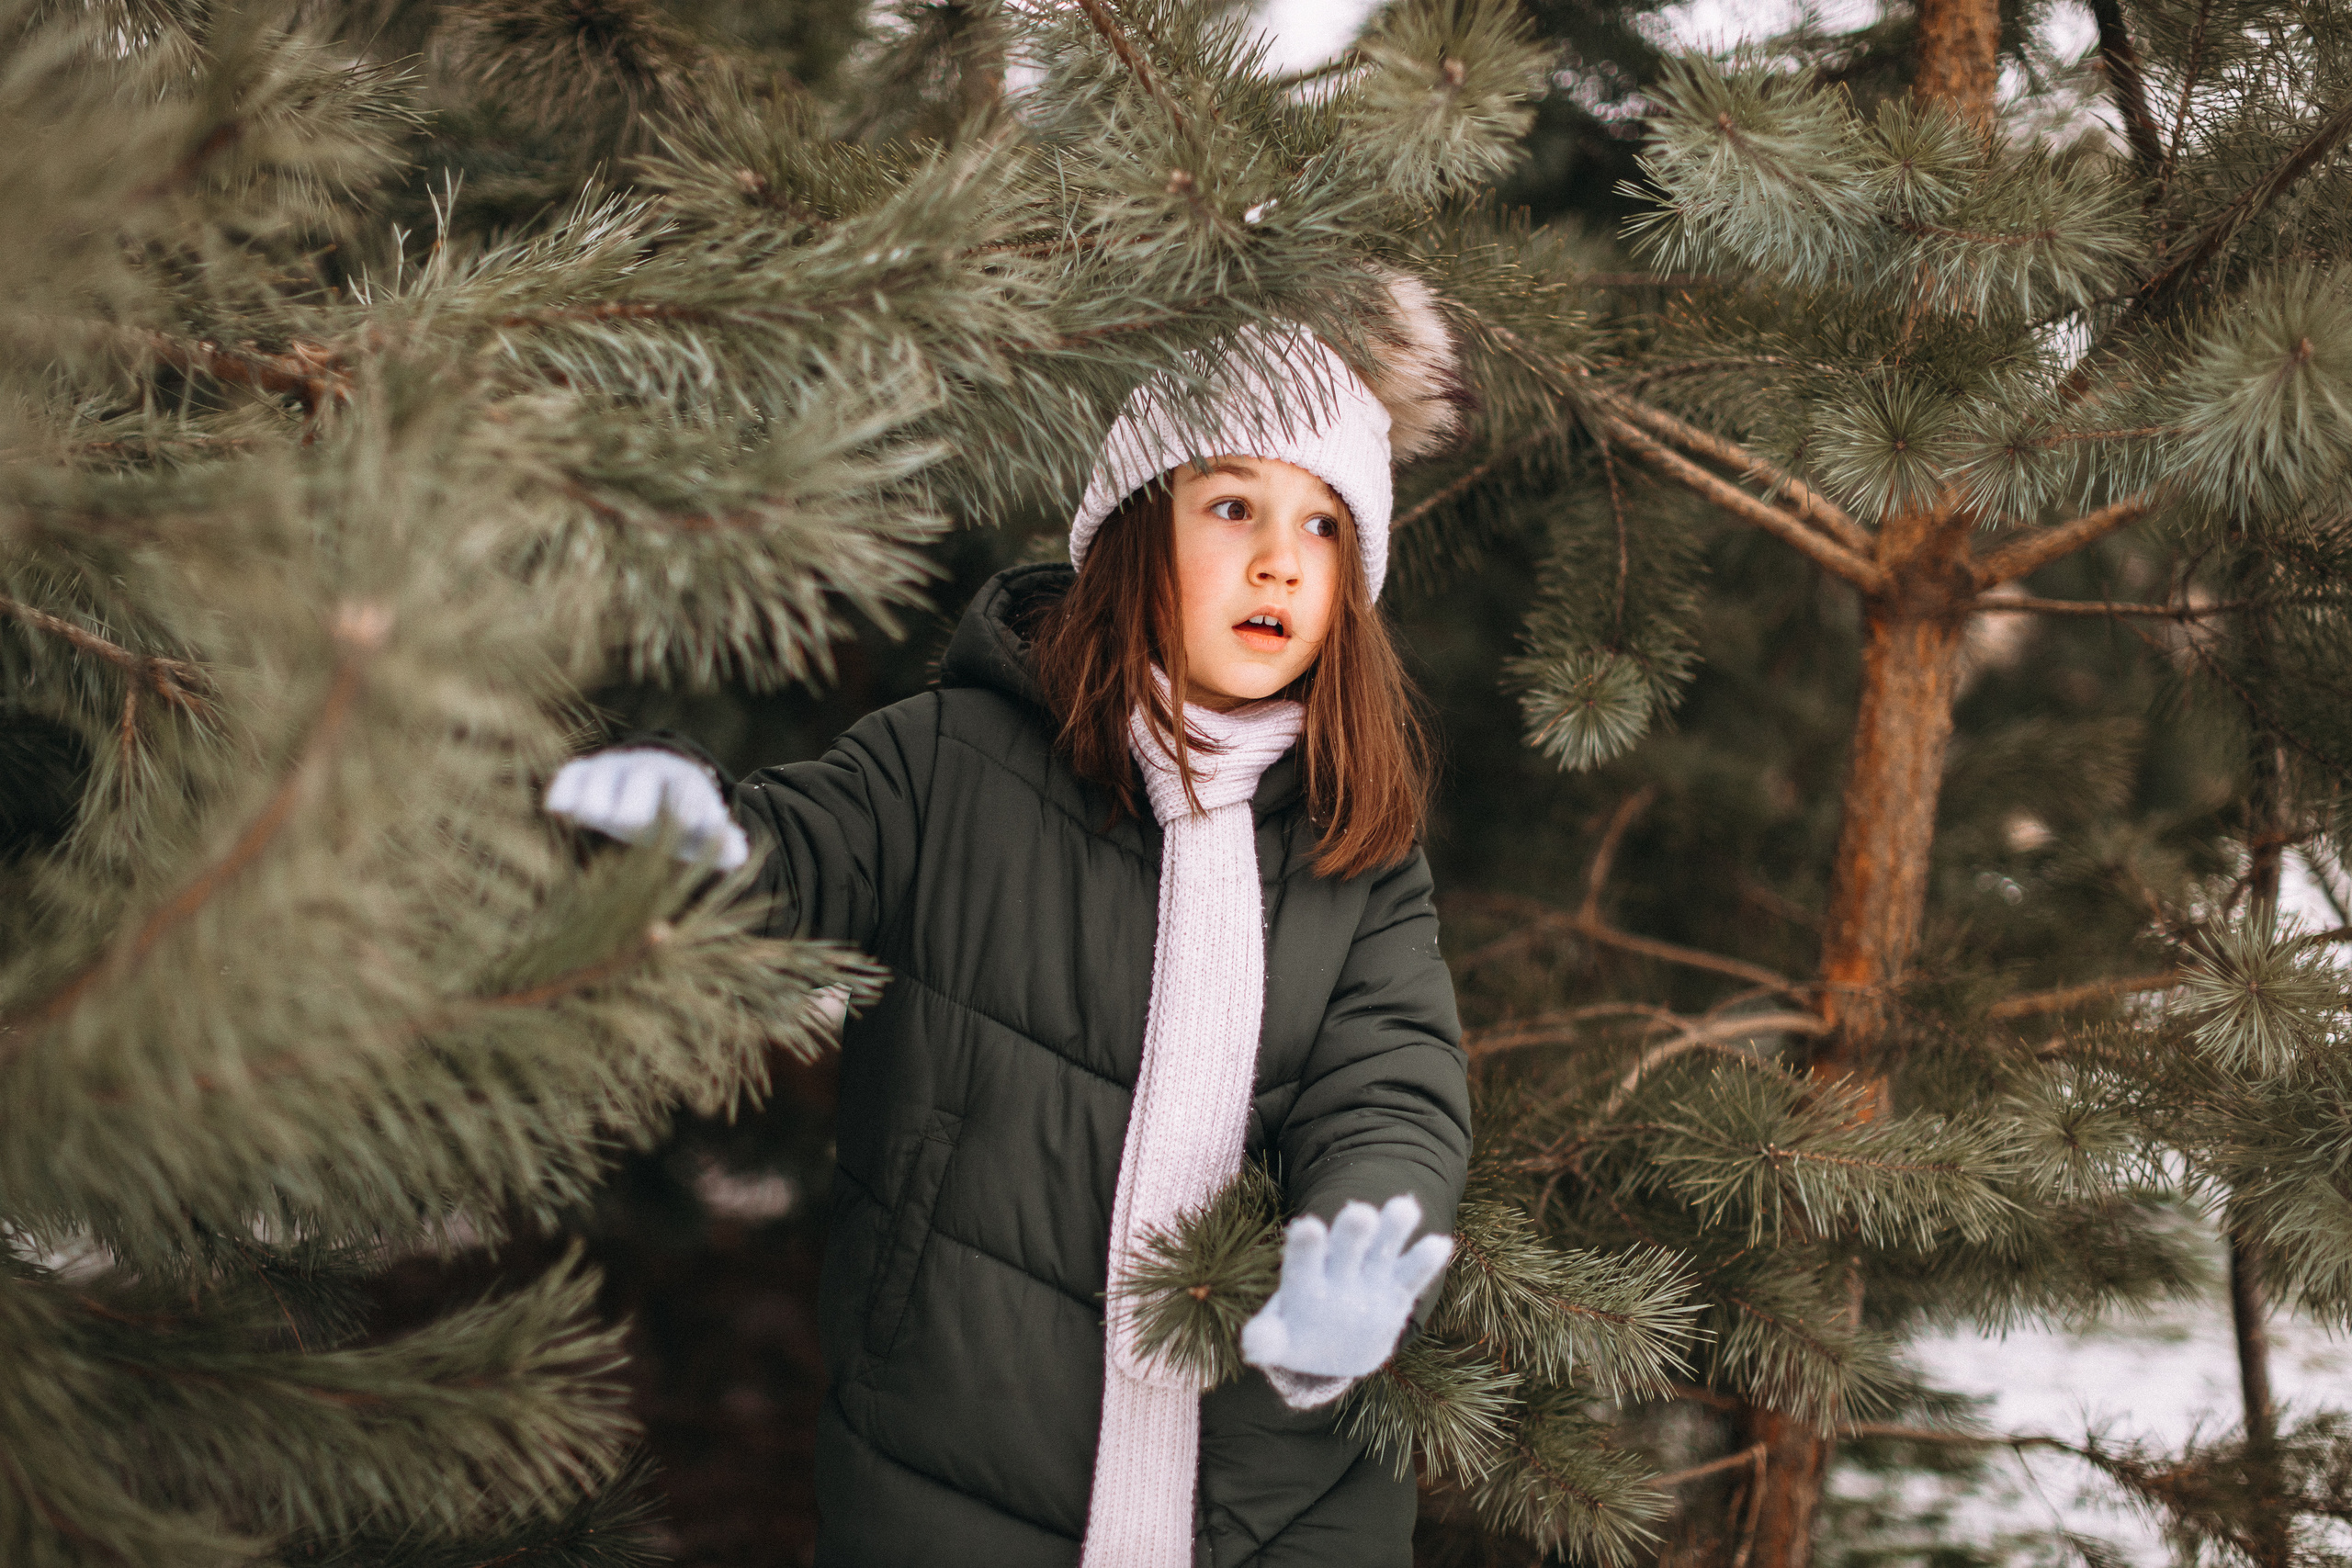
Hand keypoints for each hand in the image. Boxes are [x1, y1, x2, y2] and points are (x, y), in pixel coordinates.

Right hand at [544, 749, 748, 870]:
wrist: (648, 780)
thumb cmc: (678, 813)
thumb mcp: (703, 828)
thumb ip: (723, 842)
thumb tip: (737, 854)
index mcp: (681, 783)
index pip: (688, 793)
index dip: (689, 807)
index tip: (692, 823)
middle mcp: (646, 771)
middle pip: (641, 780)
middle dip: (637, 799)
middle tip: (631, 820)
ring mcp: (614, 769)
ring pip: (603, 775)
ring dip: (595, 793)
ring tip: (585, 815)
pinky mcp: (584, 774)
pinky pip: (572, 774)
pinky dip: (565, 787)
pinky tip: (555, 808)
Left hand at [1240, 1194, 1452, 1380]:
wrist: (1336, 1344)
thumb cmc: (1300, 1334)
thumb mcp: (1279, 1340)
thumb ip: (1267, 1339)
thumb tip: (1251, 1344)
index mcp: (1305, 1278)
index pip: (1303, 1259)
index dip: (1306, 1246)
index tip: (1308, 1226)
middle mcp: (1338, 1268)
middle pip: (1345, 1245)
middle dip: (1352, 1231)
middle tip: (1359, 1211)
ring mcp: (1369, 1276)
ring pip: (1382, 1247)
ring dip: (1393, 1230)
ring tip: (1405, 1208)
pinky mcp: (1397, 1291)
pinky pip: (1412, 1274)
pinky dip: (1424, 1260)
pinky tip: (1440, 1243)